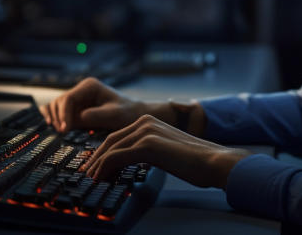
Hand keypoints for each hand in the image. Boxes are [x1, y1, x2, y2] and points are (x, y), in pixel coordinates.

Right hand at [39, 77, 146, 131]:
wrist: (133, 115)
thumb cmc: (126, 113)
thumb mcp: (115, 115)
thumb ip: (97, 115)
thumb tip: (78, 117)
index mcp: (89, 86)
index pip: (69, 98)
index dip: (64, 114)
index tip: (65, 129)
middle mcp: (81, 90)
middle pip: (59, 101)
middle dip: (58, 117)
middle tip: (63, 132)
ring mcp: (77, 100)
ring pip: (55, 106)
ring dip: (54, 117)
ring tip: (59, 130)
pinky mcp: (75, 109)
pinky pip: (57, 110)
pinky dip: (51, 116)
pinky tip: (50, 124)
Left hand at [81, 114, 251, 188]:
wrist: (213, 161)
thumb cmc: (195, 161)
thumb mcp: (166, 151)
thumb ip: (149, 151)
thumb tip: (131, 163)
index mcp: (149, 121)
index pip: (118, 136)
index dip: (103, 152)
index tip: (95, 165)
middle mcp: (145, 122)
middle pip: (110, 140)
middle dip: (96, 158)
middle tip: (88, 173)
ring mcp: (145, 132)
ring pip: (110, 148)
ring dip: (97, 165)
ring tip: (91, 179)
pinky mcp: (147, 146)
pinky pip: (116, 157)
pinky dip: (105, 168)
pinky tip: (101, 178)